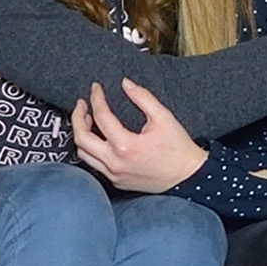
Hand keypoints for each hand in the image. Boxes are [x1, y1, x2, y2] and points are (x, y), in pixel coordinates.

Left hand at [69, 78, 207, 190]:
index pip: (101, 116)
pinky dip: (91, 149)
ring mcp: (113, 174)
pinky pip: (94, 164)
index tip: (96, 88)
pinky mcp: (116, 181)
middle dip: (77, 117)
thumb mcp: (164, 118)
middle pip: (81, 138)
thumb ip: (143, 97)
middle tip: (82, 104)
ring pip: (83, 154)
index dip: (96, 98)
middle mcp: (115, 162)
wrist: (188, 176)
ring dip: (82, 135)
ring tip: (88, 121)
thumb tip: (126, 84)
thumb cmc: (179, 149)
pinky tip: (99, 139)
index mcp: (125, 145)